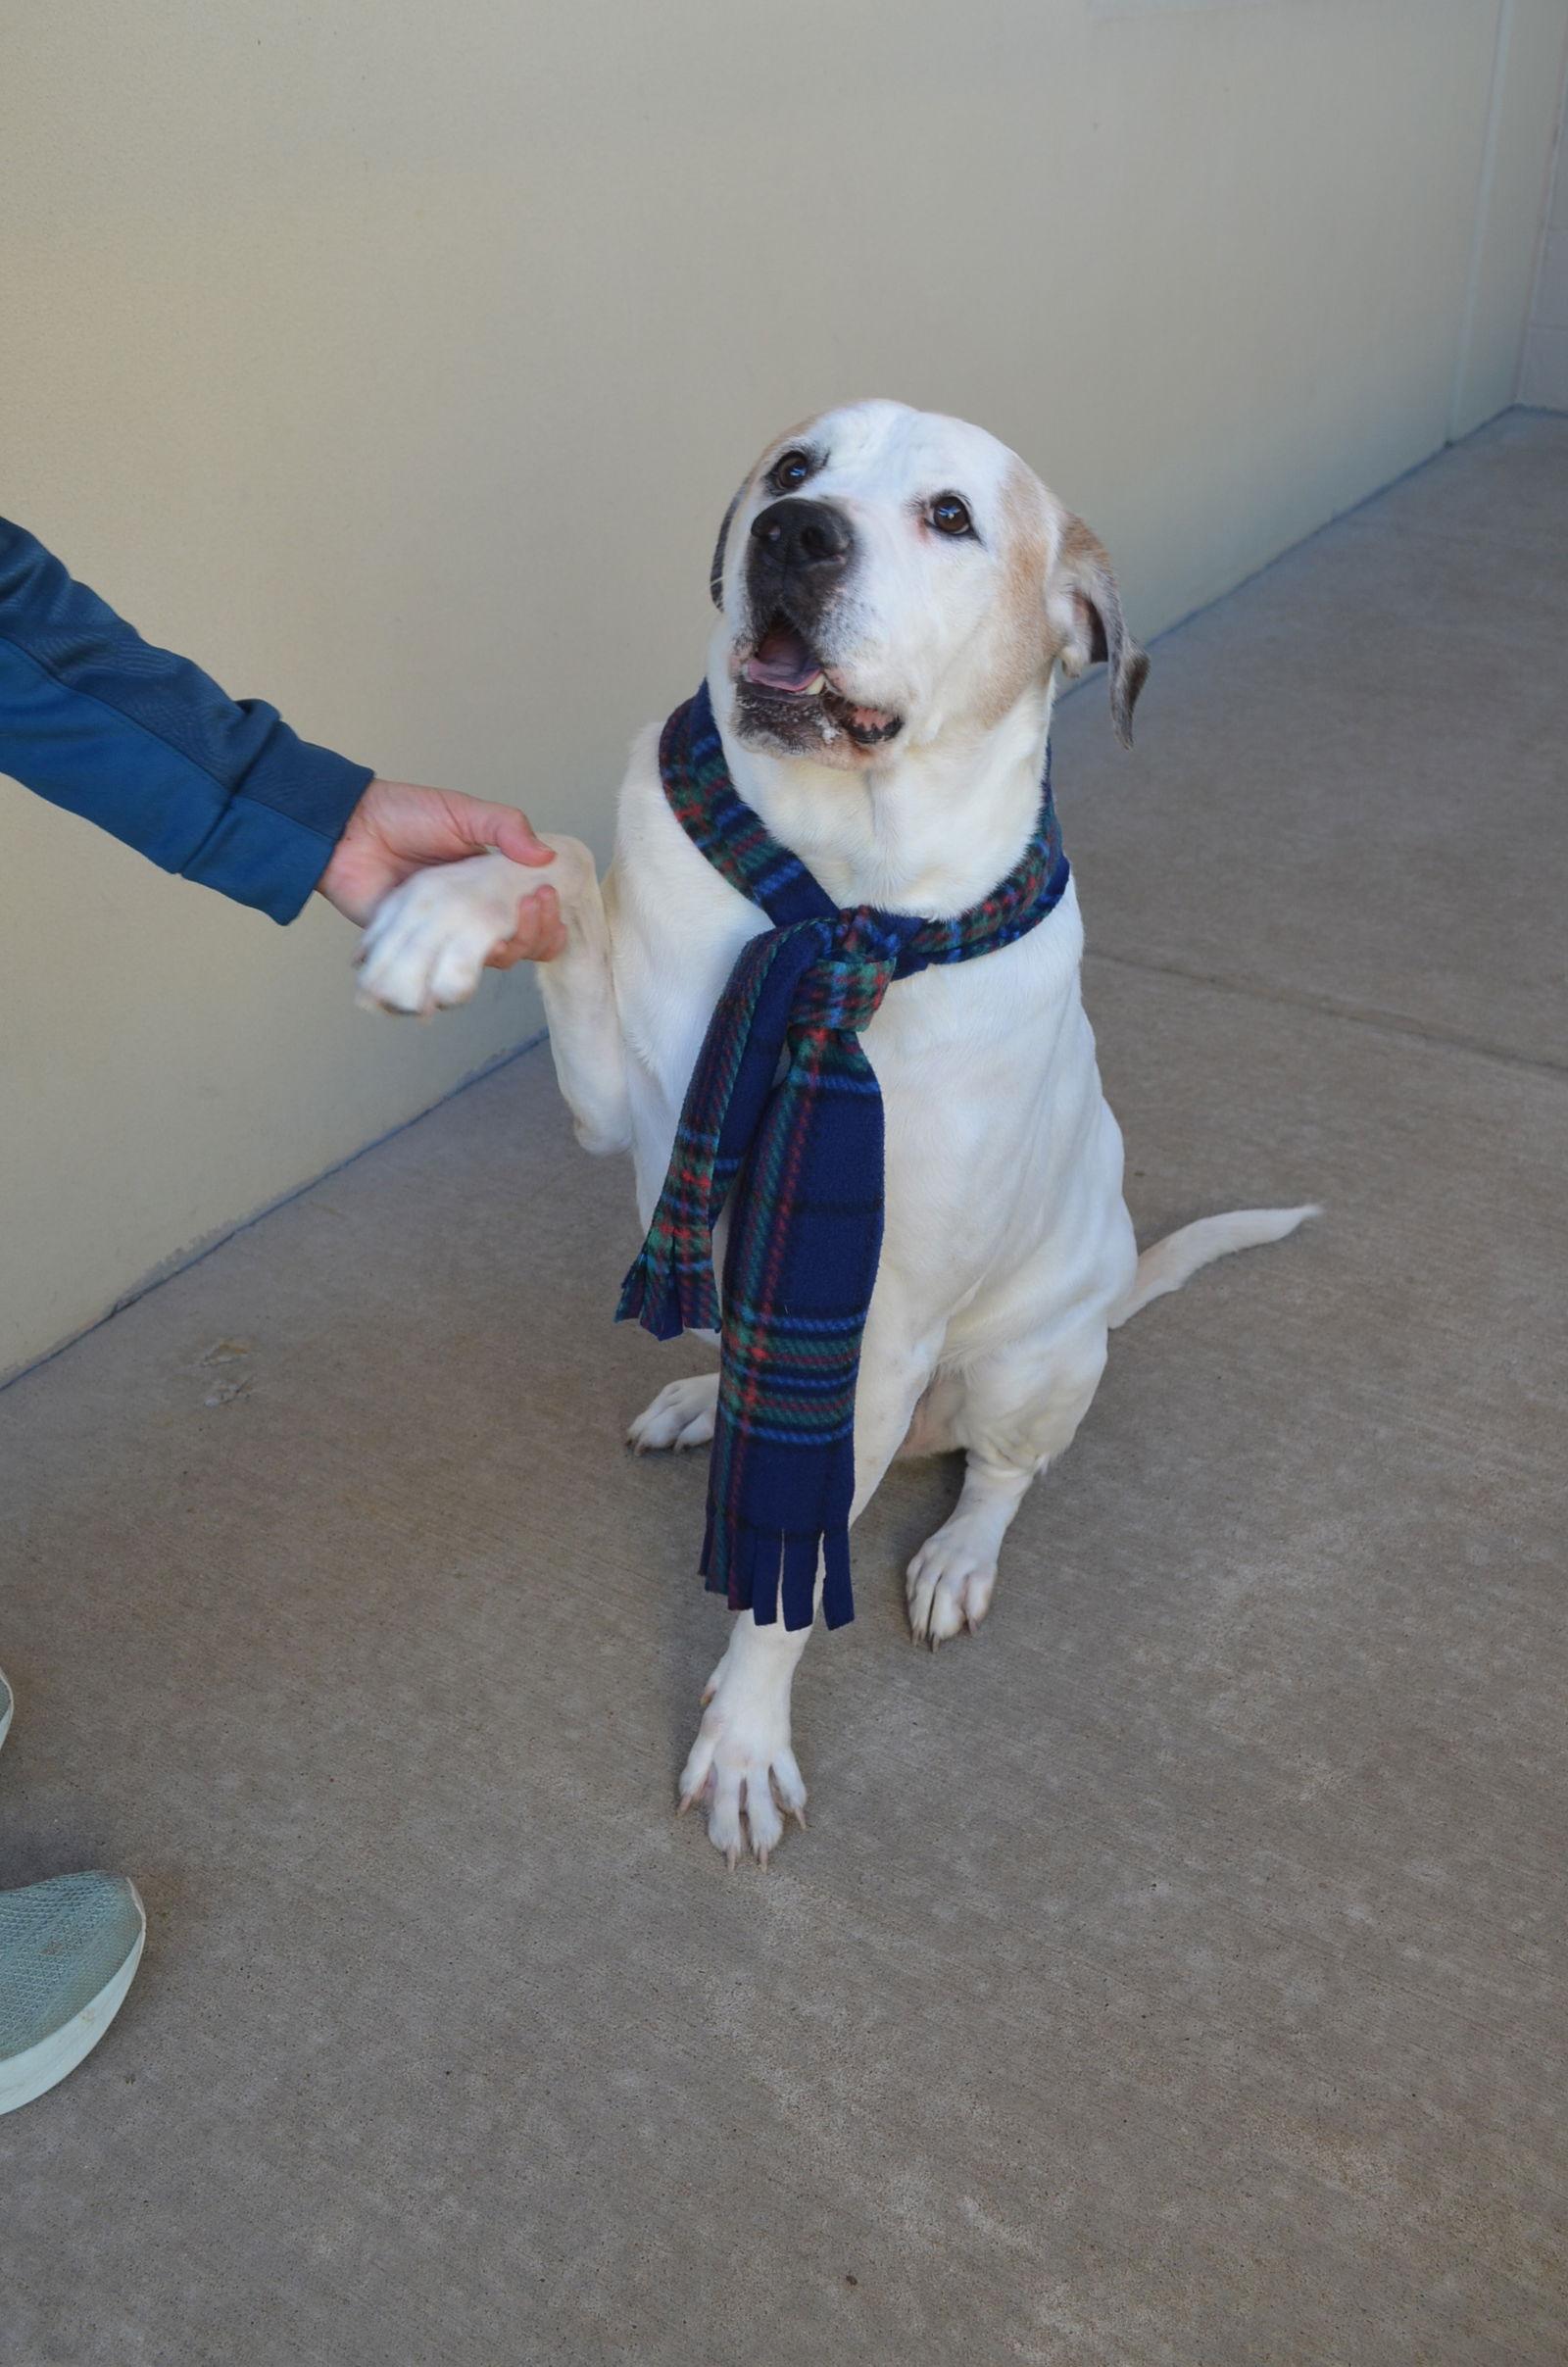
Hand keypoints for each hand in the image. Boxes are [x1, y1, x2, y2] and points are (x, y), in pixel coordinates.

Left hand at [316, 778, 566, 963]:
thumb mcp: (463, 812)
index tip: (545, 896)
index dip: (547, 920)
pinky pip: (438, 978)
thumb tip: (548, 855)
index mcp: (489, 888)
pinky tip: (466, 962)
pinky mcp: (412, 952)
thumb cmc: (403, 815)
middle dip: (535, 935)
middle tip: (531, 907)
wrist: (350, 828)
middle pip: (519, 948)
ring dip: (505, 956)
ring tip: (502, 934)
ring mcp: (442, 938)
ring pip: (486, 968)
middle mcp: (470, 919)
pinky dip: (454, 980)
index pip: (532, 919)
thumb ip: (506, 827)